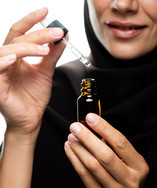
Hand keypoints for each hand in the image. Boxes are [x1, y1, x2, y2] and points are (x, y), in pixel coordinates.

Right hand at [0, 7, 64, 134]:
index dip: (31, 21)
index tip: (46, 11)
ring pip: (7, 51)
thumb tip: (63, 36)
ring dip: (26, 47)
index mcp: (16, 57)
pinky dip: (3, 63)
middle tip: (57, 33)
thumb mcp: (46, 72)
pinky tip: (14, 60)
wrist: (31, 119)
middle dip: (38, 34)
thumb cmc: (34, 97)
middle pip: (17, 39)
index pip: (20, 33)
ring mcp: (0, 73)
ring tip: (45, 49)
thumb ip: (52, 55)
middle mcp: (6, 61)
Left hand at [65, 113, 148, 187]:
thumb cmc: (127, 181)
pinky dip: (74, 159)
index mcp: (139, 167)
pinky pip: (83, 175)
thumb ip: (115, 149)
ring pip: (92, 165)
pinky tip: (70, 149)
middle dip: (87, 137)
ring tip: (71, 137)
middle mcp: (128, 179)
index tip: (90, 117)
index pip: (120, 143)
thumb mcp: (130, 164)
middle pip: (105, 154)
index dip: (104, 128)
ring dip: (78, 148)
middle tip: (75, 126)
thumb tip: (93, 129)